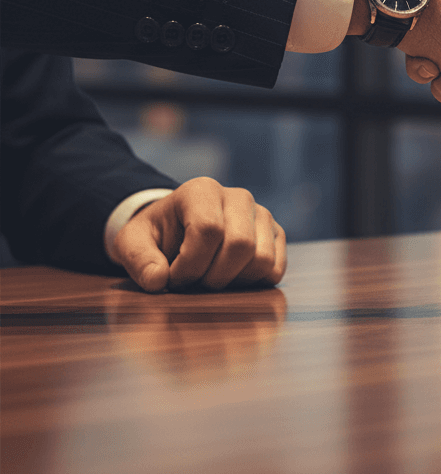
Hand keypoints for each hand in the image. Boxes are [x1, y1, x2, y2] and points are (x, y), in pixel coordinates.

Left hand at [111, 177, 286, 292]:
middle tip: (194, 282)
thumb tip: (158, 280)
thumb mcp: (132, 243)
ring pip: (262, 258)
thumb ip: (138, 260)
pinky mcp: (275, 235)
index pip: (209, 229)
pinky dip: (254, 283)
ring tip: (211, 278)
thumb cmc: (156, 235)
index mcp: (202, 191)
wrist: (178, 231)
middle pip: (241, 244)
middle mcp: (238, 197)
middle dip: (213, 277)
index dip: (189, 264)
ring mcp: (261, 215)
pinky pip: (276, 267)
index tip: (173, 277)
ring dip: (233, 281)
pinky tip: (231, 278)